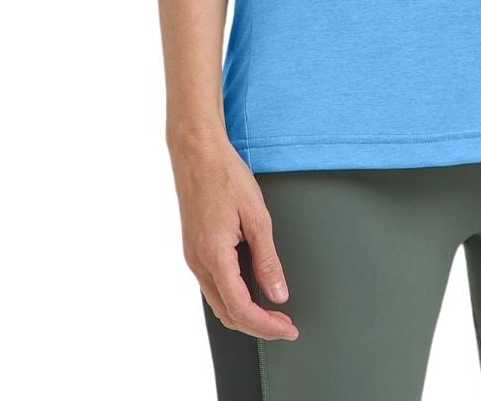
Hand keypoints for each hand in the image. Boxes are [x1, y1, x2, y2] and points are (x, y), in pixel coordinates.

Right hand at [173, 136, 299, 340]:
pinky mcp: (193, 248)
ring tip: (272, 311)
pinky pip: (212, 285)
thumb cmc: (225, 175)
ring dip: (244, 313)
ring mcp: (192, 256)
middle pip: (227, 313)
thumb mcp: (256, 216)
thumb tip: (278, 293)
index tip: (288, 329)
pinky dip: (232, 297)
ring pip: (217, 302)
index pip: (240, 308)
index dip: (266, 325)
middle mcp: (198, 262)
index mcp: (213, 255)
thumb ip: (267, 259)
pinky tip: (250, 289)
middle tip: (285, 325)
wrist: (196, 151)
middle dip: (257, 326)